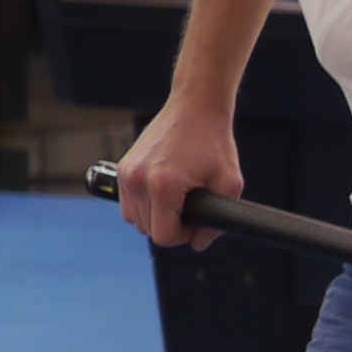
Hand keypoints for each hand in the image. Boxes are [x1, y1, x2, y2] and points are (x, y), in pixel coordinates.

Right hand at [111, 97, 242, 246]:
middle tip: (191, 206)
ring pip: (135, 219)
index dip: (183, 235)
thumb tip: (197, 244)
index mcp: (163, 186)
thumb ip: (215, 221)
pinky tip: (164, 191)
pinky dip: (144, 204)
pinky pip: (128, 203)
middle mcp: (137, 180)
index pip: (163, 236)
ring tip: (178, 198)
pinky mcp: (122, 167)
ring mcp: (126, 173)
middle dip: (171, 226)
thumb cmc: (215, 142)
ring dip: (156, 216)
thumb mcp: (229, 183)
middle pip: (148, 230)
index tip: (195, 221)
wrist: (195, 106)